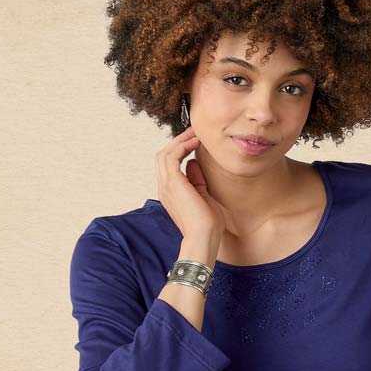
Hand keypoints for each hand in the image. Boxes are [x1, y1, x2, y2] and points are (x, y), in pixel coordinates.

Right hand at [156, 127, 227, 242]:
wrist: (204, 237)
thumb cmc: (207, 224)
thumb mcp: (203, 196)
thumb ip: (197, 180)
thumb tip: (193, 163)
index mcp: (171, 193)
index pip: (169, 166)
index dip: (180, 151)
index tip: (195, 142)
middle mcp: (165, 188)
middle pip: (163, 156)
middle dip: (178, 142)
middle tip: (194, 132)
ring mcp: (166, 185)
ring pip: (165, 154)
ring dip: (180, 141)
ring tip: (195, 133)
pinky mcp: (172, 183)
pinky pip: (171, 156)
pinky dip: (182, 146)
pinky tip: (195, 142)